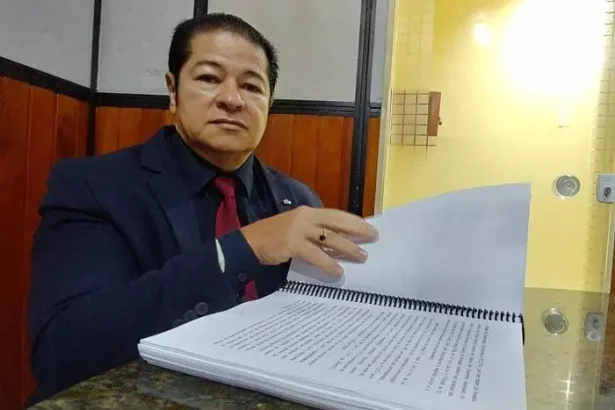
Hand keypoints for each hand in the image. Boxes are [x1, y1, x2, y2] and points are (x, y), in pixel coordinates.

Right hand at [240, 206, 378, 276]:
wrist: (249, 243)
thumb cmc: (274, 237)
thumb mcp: (296, 229)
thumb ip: (314, 233)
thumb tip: (337, 243)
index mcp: (308, 212)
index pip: (336, 214)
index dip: (354, 220)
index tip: (369, 227)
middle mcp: (306, 217)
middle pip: (338, 222)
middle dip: (357, 229)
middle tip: (374, 236)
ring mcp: (299, 229)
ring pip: (331, 238)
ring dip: (348, 248)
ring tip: (362, 256)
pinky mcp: (292, 243)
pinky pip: (316, 255)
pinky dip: (328, 264)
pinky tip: (337, 272)